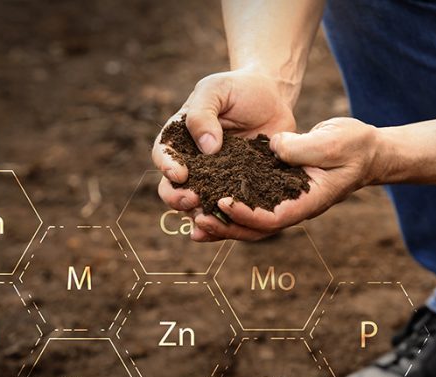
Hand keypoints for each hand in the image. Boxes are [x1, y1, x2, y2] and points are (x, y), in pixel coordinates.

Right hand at [151, 69, 296, 240]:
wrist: (272, 99)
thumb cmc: (238, 90)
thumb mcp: (215, 90)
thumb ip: (203, 114)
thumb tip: (207, 148)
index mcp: (178, 139)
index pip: (163, 155)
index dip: (167, 167)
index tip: (180, 173)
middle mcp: (191, 164)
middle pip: (172, 189)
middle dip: (177, 198)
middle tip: (192, 199)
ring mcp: (213, 181)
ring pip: (196, 206)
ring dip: (198, 215)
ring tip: (209, 218)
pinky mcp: (236, 191)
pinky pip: (226, 211)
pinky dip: (225, 222)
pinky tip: (230, 227)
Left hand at [192, 117, 379, 240]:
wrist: (363, 149)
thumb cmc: (353, 146)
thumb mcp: (333, 141)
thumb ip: (303, 147)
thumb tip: (275, 148)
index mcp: (306, 202)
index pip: (271, 218)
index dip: (246, 214)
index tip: (222, 202)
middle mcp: (290, 207)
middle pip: (253, 229)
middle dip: (224, 227)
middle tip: (197, 221)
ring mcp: (281, 201)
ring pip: (246, 222)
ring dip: (219, 222)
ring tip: (190, 219)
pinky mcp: (273, 189)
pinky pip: (246, 203)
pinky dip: (224, 207)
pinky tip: (202, 203)